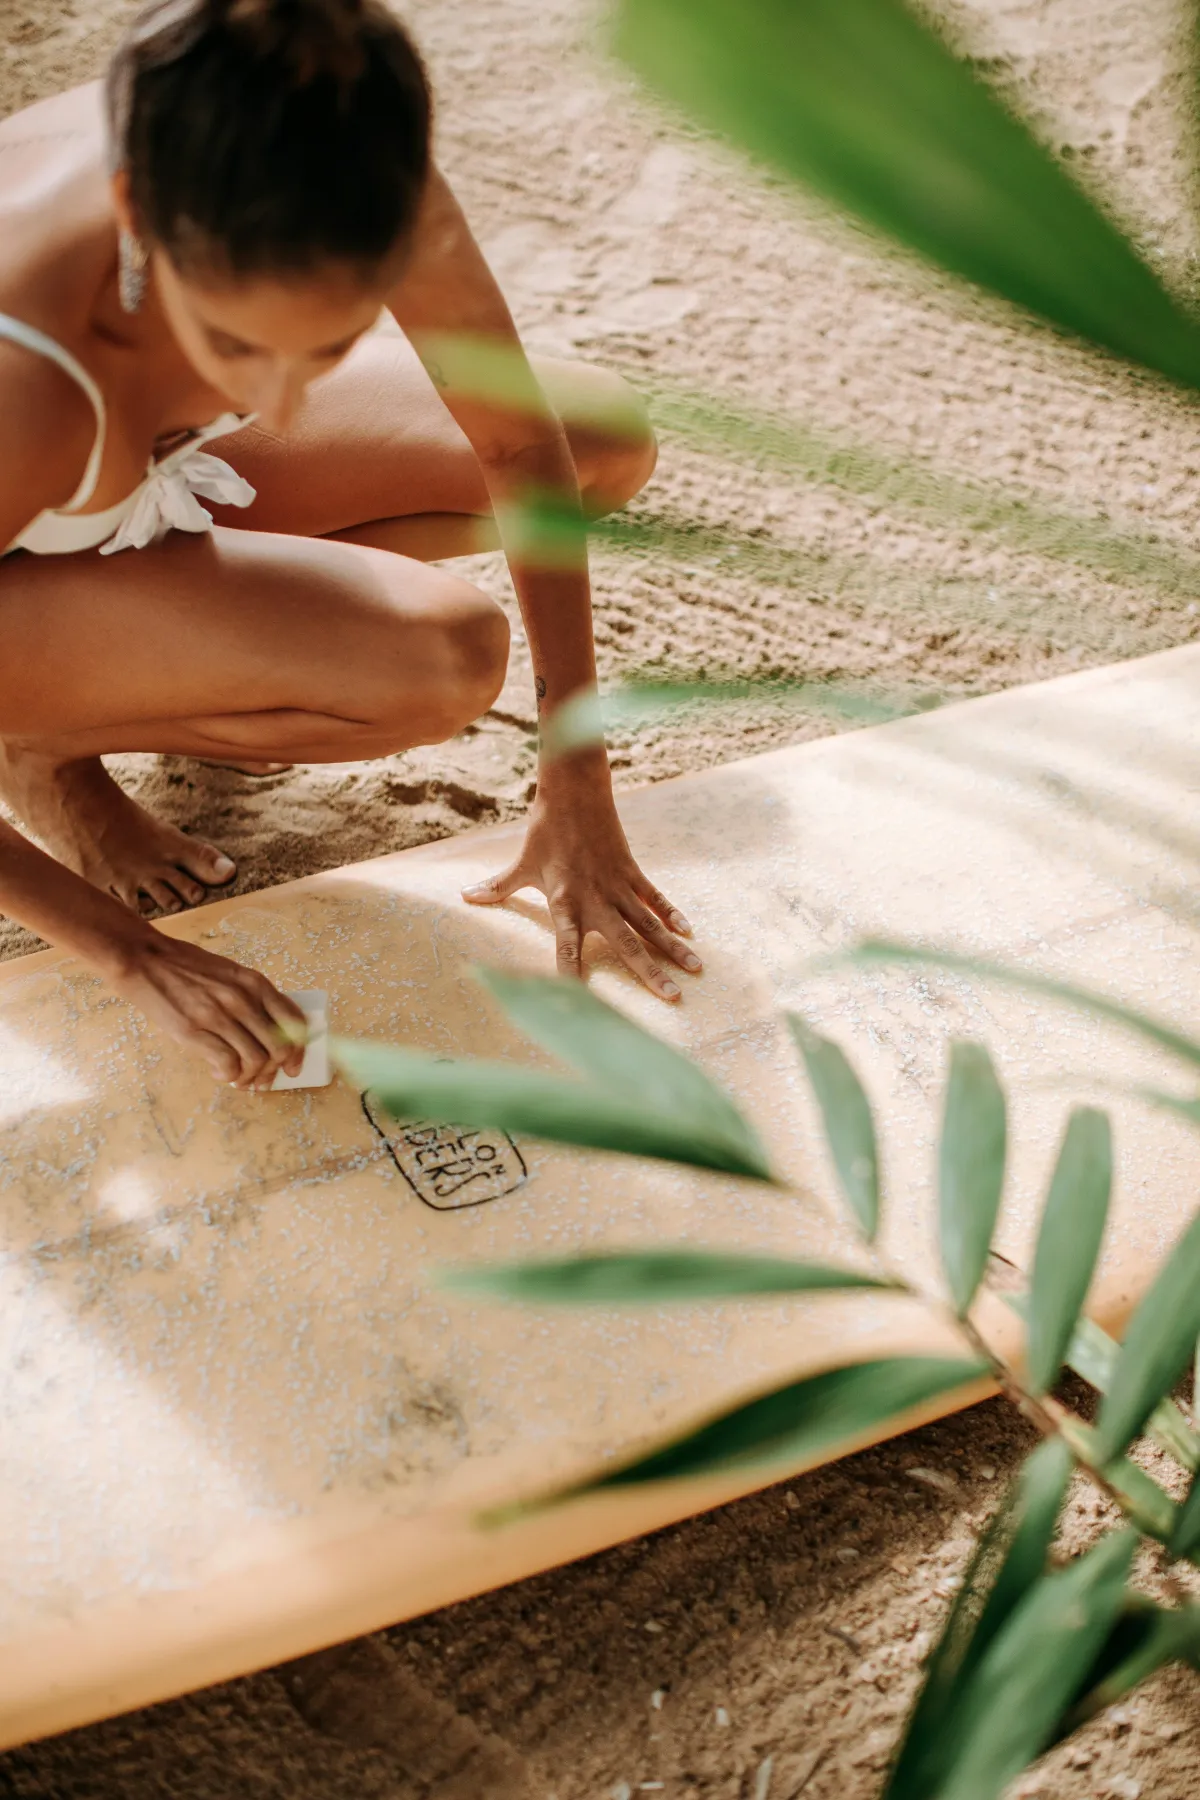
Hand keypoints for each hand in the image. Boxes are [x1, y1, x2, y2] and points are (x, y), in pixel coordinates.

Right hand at [109, 932, 306, 1088]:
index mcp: (256, 983)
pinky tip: (218, 1072)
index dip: (299, 1051)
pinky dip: (228, 1075)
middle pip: (279, 1048)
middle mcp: (243, 999)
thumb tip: (272, 1031)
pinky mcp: (193, 1031)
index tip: (292, 1066)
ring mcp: (218, 1015)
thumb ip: (253, 997)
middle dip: (273, 1071)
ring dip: (250, 1077)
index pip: (295, 1023)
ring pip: (255, 1060)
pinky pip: (227, 1064)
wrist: (145, 959)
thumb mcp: (231, 973)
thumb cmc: (187, 967)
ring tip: (237, 1078)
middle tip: (260, 1080)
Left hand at [463, 752, 701, 1000]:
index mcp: (565, 903)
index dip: (573, 974)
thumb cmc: (544, 831)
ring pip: (650, 924)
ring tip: (694, 969)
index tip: (582, 1005)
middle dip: (649, 972)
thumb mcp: (521, 863)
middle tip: (672, 998)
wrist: (574, 792)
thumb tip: (466, 897)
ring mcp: (618, 886)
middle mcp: (596, 900)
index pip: (568, 948)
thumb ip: (497, 887)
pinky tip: (688, 932)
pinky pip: (655, 897)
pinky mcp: (631, 870)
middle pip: (627, 944)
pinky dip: (671, 914)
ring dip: (672, 948)